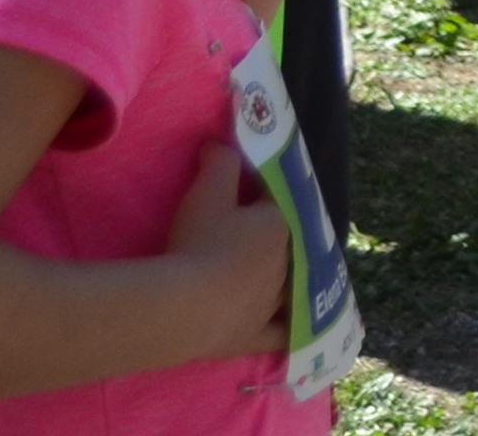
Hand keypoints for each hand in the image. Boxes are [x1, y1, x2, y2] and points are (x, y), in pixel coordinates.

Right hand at [161, 139, 291, 348]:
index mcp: (280, 224)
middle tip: (251, 233)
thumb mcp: (207, 192)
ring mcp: (275, 302)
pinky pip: (281, 332)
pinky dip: (287, 327)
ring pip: (290, 285)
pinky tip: (292, 327)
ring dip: (285, 277)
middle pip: (283, 242)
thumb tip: (218, 143)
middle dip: (271, 235)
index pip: (276, 200)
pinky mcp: (258, 335)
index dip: (259, 193)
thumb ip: (218, 162)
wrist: (184, 306)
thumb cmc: (199, 243)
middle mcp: (288, 263)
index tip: (246, 189)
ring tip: (272, 274)